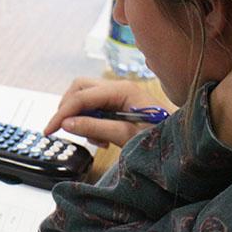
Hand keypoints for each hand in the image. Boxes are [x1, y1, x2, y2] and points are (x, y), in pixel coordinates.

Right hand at [45, 77, 167, 147]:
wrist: (182, 144)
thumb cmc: (160, 138)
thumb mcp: (126, 136)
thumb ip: (95, 127)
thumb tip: (66, 124)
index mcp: (121, 90)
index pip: (81, 97)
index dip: (62, 113)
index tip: (49, 129)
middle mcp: (117, 87)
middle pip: (79, 89)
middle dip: (67, 108)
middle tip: (63, 130)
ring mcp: (118, 95)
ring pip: (84, 97)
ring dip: (79, 117)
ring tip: (94, 140)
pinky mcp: (118, 105)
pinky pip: (94, 108)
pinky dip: (90, 122)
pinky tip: (102, 140)